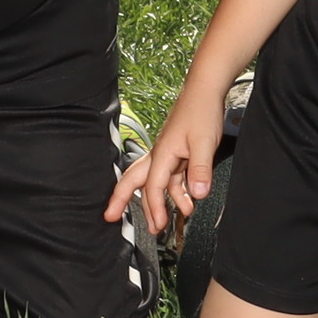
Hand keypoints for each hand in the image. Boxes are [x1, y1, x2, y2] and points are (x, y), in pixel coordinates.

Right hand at [110, 82, 232, 234]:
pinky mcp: (178, 153)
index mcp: (161, 153)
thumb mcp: (204, 142)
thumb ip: (200, 169)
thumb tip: (197, 194)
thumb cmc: (201, 111)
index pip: (153, 186)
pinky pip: (171, 177)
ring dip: (156, 202)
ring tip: (162, 222)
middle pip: (134, 180)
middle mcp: (160, 154)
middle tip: (112, 217)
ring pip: (154, 181)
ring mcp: (168, 153)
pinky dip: (176, 191)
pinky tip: (187, 201)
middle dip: (122, 199)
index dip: (155, 208)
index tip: (158, 226)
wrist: (205, 91)